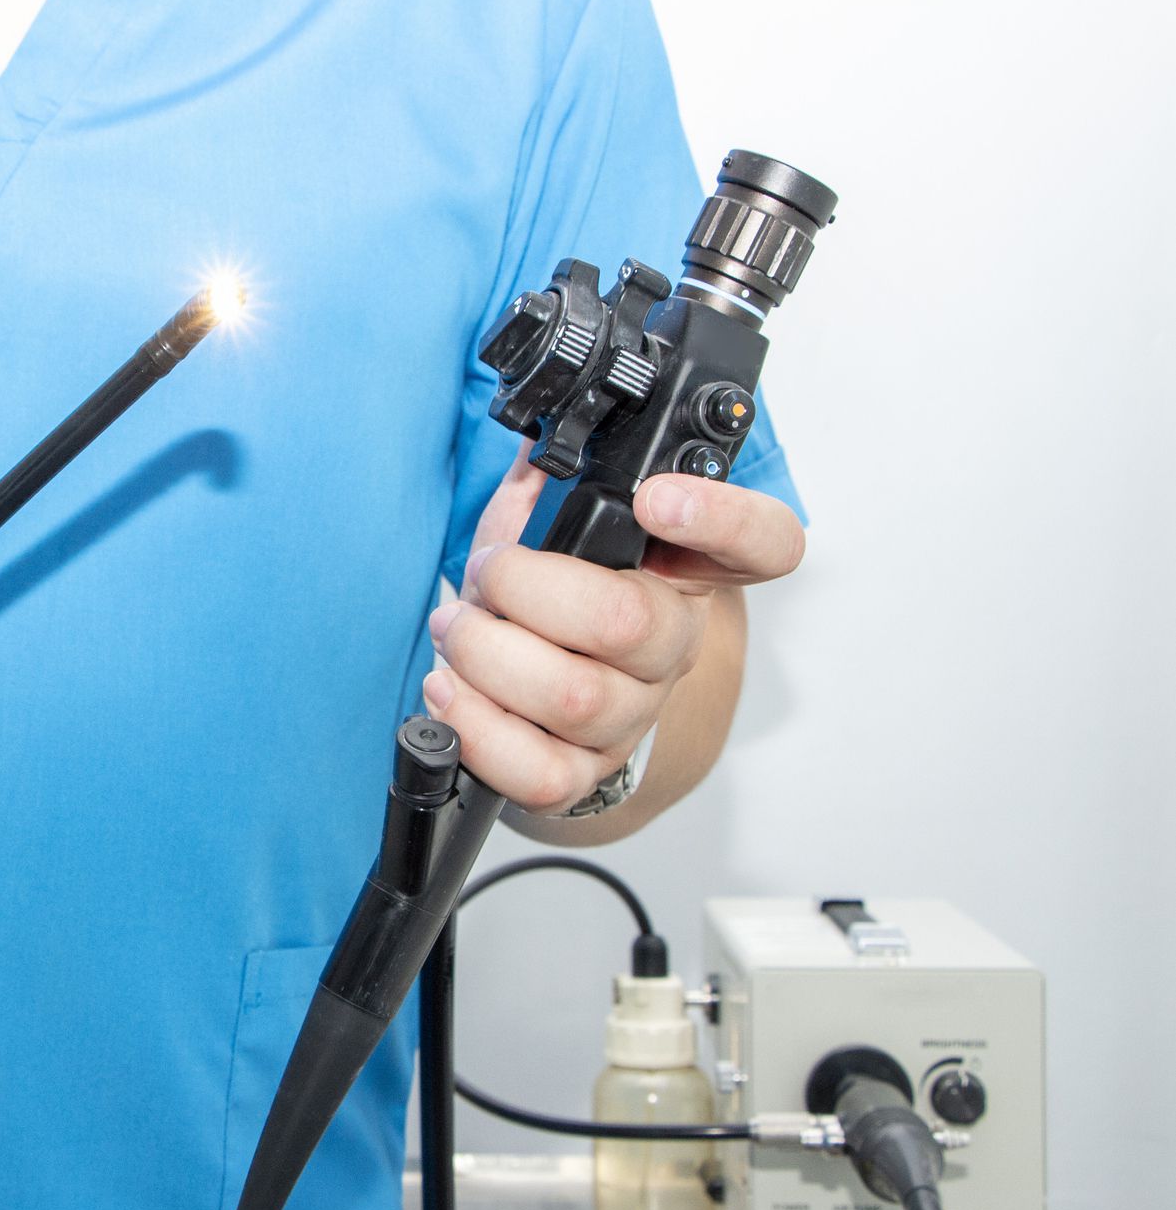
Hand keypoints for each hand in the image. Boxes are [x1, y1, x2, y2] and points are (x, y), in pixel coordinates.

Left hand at [423, 447, 803, 813]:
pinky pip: (539, 770)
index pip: (761, 543)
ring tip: (454, 627)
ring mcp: (632, 716)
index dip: (722, 518)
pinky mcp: (583, 774)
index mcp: (683, 570)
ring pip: (575, 698)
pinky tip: (448, 689)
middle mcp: (672, 646)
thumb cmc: (544, 603)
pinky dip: (476, 726)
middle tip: (486, 573)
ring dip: (487, 654)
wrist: (540, 704)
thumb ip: (543, 484)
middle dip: (527, 588)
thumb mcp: (546, 529)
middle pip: (631, 622)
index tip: (655, 497)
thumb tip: (530, 434)